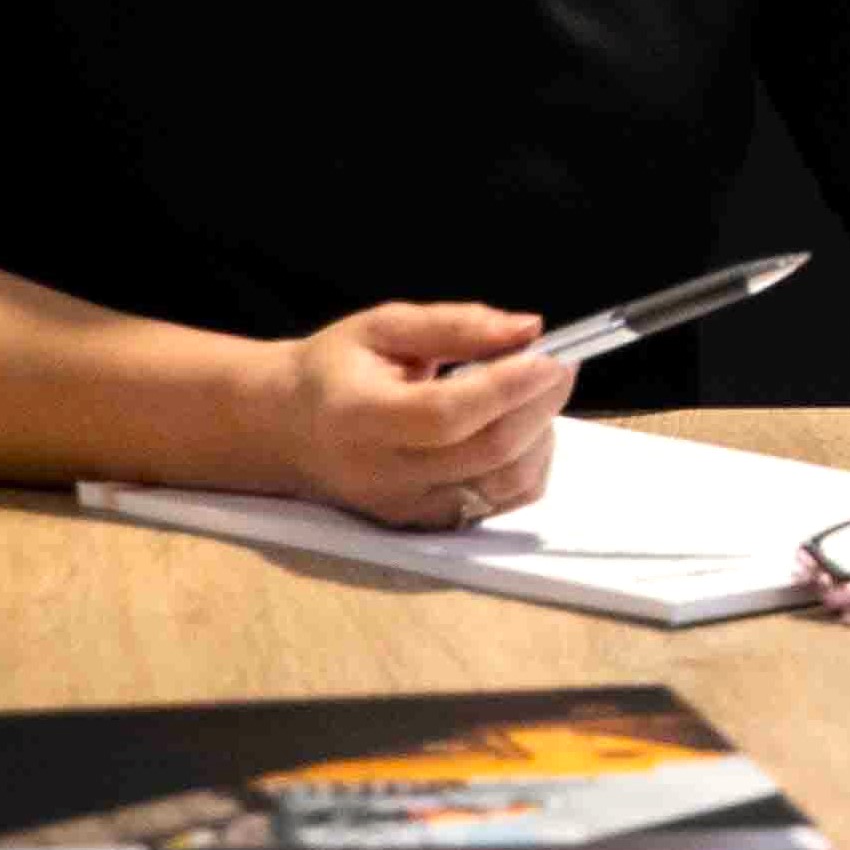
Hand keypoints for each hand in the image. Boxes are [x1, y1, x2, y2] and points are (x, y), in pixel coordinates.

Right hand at [249, 302, 572, 527]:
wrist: (289, 429)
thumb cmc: (337, 370)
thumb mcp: (384, 327)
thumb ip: (455, 325)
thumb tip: (529, 329)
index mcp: (357, 417)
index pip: (444, 415)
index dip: (507, 388)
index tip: (551, 358)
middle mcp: (380, 474)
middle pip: (485, 453)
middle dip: (539, 407)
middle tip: (561, 367)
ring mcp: (405, 508)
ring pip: (503, 484)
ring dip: (541, 436)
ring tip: (537, 395)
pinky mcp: (426, 525)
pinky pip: (500, 504)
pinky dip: (529, 466)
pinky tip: (521, 430)